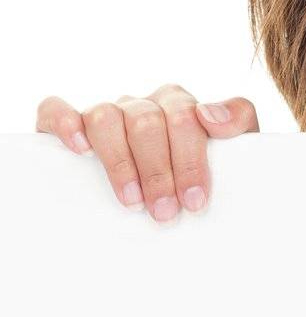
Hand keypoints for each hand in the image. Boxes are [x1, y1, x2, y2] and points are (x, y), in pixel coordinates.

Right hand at [35, 85, 259, 221]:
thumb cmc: (196, 175)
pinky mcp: (66, 123)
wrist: (172, 195)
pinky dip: (65, 123)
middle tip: (165, 212)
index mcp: (177, 105)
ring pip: (106, 116)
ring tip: (132, 202)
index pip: (185, 116)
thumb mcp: (230, 150)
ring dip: (120, 161)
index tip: (195, 200)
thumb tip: (209, 115)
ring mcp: (106, 113)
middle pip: (147, 121)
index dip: (190, 158)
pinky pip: (56, 108)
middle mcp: (141, 105)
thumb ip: (237, 121)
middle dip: (159, 170)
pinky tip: (79, 149)